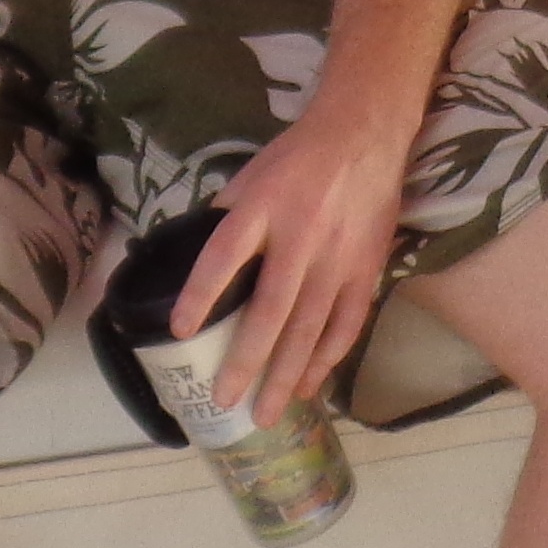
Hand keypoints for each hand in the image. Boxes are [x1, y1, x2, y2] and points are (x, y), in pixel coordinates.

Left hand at [172, 101, 419, 418]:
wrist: (364, 134)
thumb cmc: (297, 158)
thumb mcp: (249, 177)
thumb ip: (226, 221)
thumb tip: (195, 269)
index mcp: (261, 209)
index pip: (223, 256)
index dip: (202, 294)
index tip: (181, 331)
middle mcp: (299, 237)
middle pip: (270, 309)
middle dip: (247, 360)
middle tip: (225, 400)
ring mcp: (337, 258)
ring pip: (310, 327)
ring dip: (287, 374)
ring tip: (266, 413)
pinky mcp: (367, 268)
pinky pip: (347, 323)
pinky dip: (328, 358)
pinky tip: (309, 385)